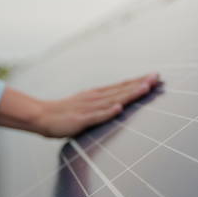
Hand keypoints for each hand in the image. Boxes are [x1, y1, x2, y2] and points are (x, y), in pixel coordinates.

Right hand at [0, 73, 159, 137]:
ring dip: (129, 93)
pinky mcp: (80, 119)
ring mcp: (88, 108)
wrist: (41, 116)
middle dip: (140, 84)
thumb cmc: (65, 113)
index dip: (139, 81)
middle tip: (156, 77)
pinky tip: (118, 108)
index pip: (122, 86)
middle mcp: (96, 98)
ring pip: (113, 99)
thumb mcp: (87, 105)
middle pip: (122, 89)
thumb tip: (120, 102)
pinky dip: (107, 112)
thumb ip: (103, 104)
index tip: (155, 77)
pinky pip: (96, 116)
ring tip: (145, 88)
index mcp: (98, 94)